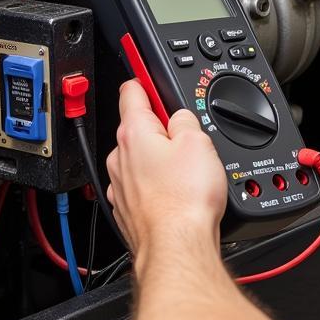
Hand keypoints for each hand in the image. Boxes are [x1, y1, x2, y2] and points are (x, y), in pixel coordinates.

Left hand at [105, 81, 227, 269]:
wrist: (177, 246)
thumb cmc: (184, 199)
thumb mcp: (199, 142)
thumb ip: (186, 120)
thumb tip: (181, 118)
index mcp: (134, 133)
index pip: (131, 91)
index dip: (143, 78)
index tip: (144, 73)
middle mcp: (120, 158)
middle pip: (139, 128)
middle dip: (161, 129)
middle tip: (187, 139)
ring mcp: (121, 186)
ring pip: (141, 160)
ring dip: (160, 161)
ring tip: (187, 174)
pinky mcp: (129, 210)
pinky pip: (143, 187)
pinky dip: (158, 186)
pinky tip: (178, 194)